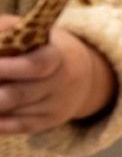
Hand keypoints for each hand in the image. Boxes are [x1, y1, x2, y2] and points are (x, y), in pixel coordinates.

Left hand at [0, 18, 115, 135]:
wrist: (79, 72)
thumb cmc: (44, 46)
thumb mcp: (34, 32)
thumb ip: (6, 31)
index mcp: (59, 55)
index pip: (35, 65)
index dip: (7, 68)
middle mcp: (62, 83)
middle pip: (18, 95)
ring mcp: (57, 105)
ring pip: (14, 111)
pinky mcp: (49, 121)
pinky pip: (18, 126)